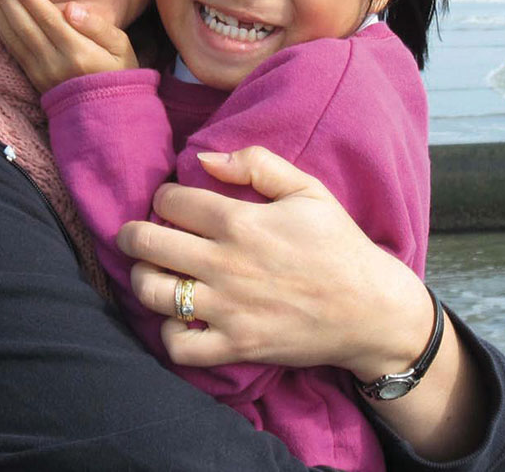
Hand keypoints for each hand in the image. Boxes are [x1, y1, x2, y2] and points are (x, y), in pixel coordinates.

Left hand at [0, 0, 136, 92]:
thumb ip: (98, 26)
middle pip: (24, 26)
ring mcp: (40, 72)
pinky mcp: (32, 77)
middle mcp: (54, 63)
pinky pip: (12, 49)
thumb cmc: (118, 72)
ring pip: (13, 37)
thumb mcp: (121, 47)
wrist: (106, 112)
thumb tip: (71, 9)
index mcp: (78, 52)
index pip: (47, 19)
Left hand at [115, 146, 431, 381]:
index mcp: (241, 221)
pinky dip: (169, 333)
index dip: (163, 197)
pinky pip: (177, 346)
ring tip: (155, 272)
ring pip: (151, 292)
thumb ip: (255, 163)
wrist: (372, 310)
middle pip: (145, 242)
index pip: (169, 200)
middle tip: (138, 235)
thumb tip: (204, 159)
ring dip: (143, 278)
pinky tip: (180, 318)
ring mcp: (228, 309)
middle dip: (132, 234)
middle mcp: (226, 264)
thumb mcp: (308, 189)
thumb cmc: (339, 245)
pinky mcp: (235, 346)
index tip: (172, 204)